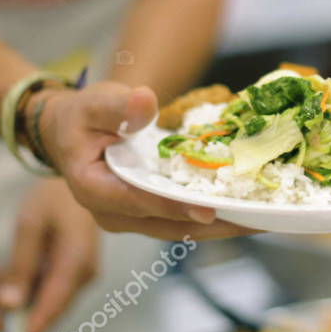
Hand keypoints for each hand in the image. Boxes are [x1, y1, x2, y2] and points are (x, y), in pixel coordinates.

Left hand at [0, 179, 98, 331]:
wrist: (76, 179)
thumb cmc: (54, 195)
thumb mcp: (29, 225)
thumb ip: (19, 266)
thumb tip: (7, 306)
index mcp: (76, 265)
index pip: (52, 309)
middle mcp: (79, 277)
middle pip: (43, 311)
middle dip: (8, 315)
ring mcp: (73, 276)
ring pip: (35, 300)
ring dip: (4, 293)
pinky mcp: (64, 272)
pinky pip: (35, 287)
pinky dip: (11, 281)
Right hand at [32, 81, 251, 240]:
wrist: (70, 132)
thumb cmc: (81, 116)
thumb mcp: (95, 103)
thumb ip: (119, 105)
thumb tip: (145, 102)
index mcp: (93, 188)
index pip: (138, 201)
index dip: (174, 207)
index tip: (209, 211)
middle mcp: (113, 213)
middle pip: (167, 225)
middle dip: (212, 227)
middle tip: (254, 222)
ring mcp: (131, 218)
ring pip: (179, 229)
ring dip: (219, 227)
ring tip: (260, 222)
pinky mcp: (148, 215)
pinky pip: (182, 220)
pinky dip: (213, 217)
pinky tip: (244, 211)